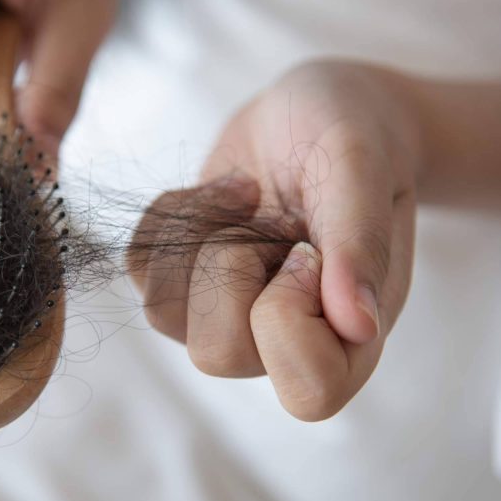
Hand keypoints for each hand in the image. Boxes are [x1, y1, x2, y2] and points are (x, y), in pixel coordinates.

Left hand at [128, 61, 422, 420]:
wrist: (311, 108)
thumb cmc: (354, 132)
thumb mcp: (362, 167)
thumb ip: (359, 243)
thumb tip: (357, 325)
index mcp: (350, 330)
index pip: (308, 393)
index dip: (287, 320)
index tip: (304, 249)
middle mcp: (284, 335)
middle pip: (215, 355)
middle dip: (229, 268)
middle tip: (270, 219)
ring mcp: (226, 310)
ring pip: (163, 315)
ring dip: (197, 237)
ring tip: (247, 195)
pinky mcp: (184, 277)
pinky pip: (139, 268)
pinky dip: (169, 217)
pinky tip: (219, 193)